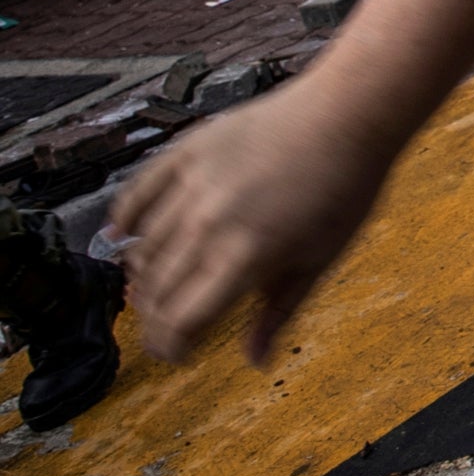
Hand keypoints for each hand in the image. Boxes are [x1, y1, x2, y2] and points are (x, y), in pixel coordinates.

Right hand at [112, 76, 397, 363]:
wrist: (348, 114)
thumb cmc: (345, 188)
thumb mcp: (321, 258)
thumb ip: (279, 311)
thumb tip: (255, 362)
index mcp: (244, 258)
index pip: (182, 320)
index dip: (171, 346)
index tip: (175, 354)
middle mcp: (209, 225)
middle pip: (157, 289)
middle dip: (156, 317)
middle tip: (167, 324)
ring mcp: (194, 186)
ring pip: (143, 247)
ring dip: (143, 275)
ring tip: (155, 286)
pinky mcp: (187, 151)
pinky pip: (138, 192)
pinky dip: (125, 219)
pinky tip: (123, 235)